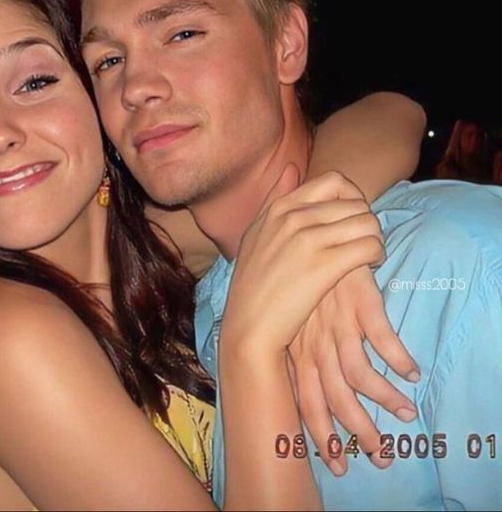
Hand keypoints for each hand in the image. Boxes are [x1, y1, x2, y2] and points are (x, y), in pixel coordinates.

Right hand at [220, 169, 385, 360]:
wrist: (250, 325)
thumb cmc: (254, 284)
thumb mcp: (255, 233)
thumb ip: (274, 198)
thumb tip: (292, 167)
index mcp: (279, 208)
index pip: (333, 181)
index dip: (352, 198)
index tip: (350, 220)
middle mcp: (293, 218)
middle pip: (355, 202)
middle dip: (366, 221)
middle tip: (361, 242)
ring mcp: (308, 240)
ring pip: (368, 222)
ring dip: (375, 238)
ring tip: (367, 255)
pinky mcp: (325, 266)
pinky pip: (370, 246)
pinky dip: (377, 256)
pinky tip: (368, 268)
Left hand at [289, 265, 419, 473]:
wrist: (306, 236)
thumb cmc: (295, 281)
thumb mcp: (286, 321)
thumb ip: (291, 354)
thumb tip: (293, 390)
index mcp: (293, 350)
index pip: (305, 402)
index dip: (320, 436)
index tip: (337, 463)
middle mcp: (313, 342)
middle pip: (336, 399)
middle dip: (359, 433)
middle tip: (380, 457)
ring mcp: (335, 322)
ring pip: (361, 375)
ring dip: (386, 400)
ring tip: (406, 415)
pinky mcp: (357, 302)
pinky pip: (382, 337)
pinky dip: (398, 357)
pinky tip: (412, 372)